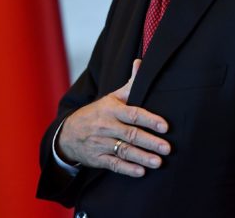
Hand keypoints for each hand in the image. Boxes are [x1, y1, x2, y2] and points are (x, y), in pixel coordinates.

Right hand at [57, 59, 170, 176]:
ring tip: (158, 162)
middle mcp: (106, 126)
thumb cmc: (96, 113)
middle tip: (167, 148)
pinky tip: (140, 172)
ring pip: (124, 151)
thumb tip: (140, 63)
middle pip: (131, 134)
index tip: (165, 126)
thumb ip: (129, 85)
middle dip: (150, 142)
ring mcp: (101, 143)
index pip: (132, 114)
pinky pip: (113, 164)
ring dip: (142, 157)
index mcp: (111, 109)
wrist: (67, 133)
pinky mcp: (97, 158)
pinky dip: (127, 169)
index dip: (149, 120)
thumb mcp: (110, 98)